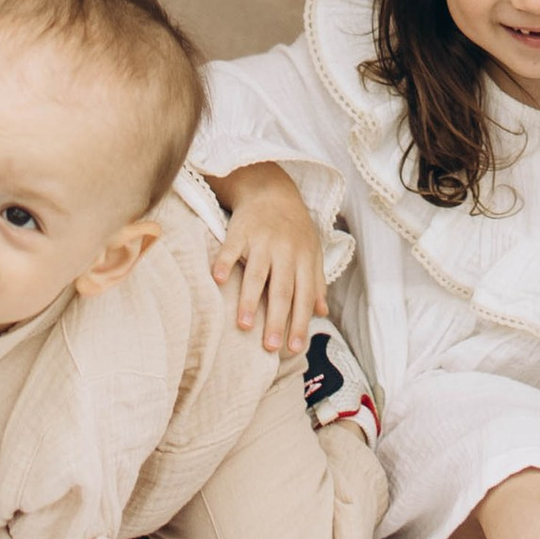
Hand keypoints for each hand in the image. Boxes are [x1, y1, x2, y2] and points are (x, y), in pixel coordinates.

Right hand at [210, 161, 326, 356]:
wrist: (272, 189)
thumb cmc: (293, 228)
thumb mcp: (311, 252)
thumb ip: (316, 282)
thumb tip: (321, 313)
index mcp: (304, 259)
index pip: (303, 296)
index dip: (299, 322)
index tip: (294, 348)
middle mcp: (285, 251)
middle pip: (282, 290)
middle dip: (277, 320)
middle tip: (271, 347)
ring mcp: (262, 240)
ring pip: (257, 273)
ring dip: (251, 300)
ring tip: (245, 326)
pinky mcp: (240, 230)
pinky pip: (231, 248)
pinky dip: (224, 263)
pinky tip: (219, 281)